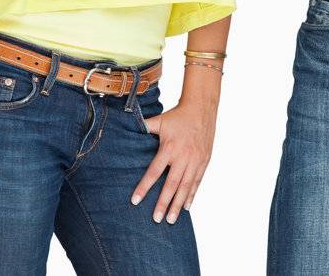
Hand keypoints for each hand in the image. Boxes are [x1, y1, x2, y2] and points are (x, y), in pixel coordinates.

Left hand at [132, 95, 216, 224]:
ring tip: (171, 220)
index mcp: (169, 147)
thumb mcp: (159, 121)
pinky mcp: (204, 161)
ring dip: (178, 204)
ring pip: (186, 186)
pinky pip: (197, 181)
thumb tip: (124, 129)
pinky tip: (186, 207)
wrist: (202, 108)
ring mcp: (195, 159)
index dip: (144, 187)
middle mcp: (183, 156)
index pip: (154, 171)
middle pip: (172, 183)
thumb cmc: (177, 116)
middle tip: (156, 219)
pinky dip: (191, 195)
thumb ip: (143, 128)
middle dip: (164, 203)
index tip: (135, 201)